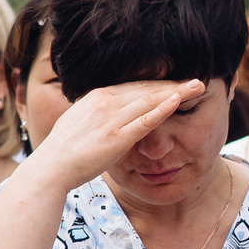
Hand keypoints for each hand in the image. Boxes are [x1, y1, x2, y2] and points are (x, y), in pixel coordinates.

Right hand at [28, 80, 202, 194]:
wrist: (51, 167)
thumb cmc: (63, 150)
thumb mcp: (80, 123)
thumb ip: (95, 115)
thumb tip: (102, 113)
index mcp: (97, 97)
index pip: (135, 86)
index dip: (159, 83)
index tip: (178, 82)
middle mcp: (105, 102)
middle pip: (146, 88)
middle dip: (173, 83)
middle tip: (197, 81)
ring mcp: (111, 119)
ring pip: (150, 100)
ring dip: (176, 92)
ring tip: (198, 87)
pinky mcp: (116, 137)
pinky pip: (145, 120)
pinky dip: (163, 109)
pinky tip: (179, 101)